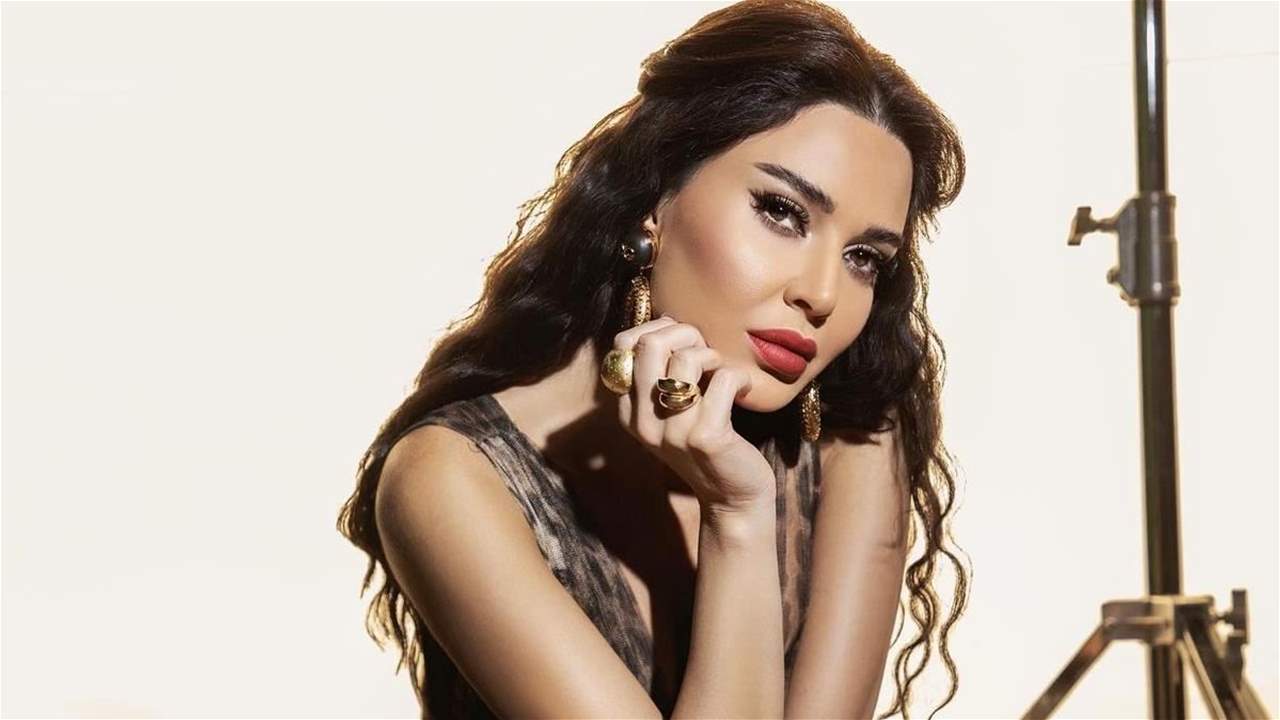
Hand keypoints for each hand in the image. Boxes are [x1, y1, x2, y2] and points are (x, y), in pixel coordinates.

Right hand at [611, 315, 775, 510]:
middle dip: (685, 333)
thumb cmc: (706, 439)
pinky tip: (743, 390)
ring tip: (722, 371)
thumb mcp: (672, 409)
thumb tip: (667, 321)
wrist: (732, 496)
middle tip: (706, 351)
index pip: (624, 346)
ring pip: (686, 359)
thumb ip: (661, 373)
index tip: (683, 343)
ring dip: (712, 355)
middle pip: (649, 345)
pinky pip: (723, 380)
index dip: (658, 330)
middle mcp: (643, 421)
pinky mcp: (706, 437)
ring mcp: (673, 432)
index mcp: (629, 411)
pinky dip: (739, 377)